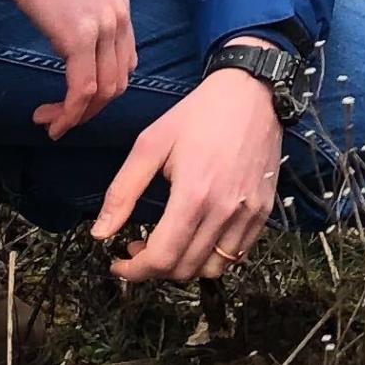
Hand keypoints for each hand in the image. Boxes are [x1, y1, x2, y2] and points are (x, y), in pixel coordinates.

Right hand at [0, 0, 135, 137]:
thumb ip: (79, 11)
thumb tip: (65, 31)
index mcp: (119, 7)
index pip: (125, 63)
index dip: (103, 90)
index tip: (75, 100)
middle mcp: (119, 19)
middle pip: (118, 82)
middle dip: (91, 110)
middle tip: (60, 118)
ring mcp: (102, 28)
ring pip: (103, 92)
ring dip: (77, 116)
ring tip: (50, 122)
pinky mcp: (78, 38)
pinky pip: (82, 89)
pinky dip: (69, 113)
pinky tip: (51, 119)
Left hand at [89, 64, 281, 282]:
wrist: (252, 93)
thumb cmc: (199, 114)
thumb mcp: (151, 144)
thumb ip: (123, 191)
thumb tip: (100, 233)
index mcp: (194, 194)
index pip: (162, 258)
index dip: (134, 271)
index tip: (119, 264)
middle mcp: (224, 210)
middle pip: (184, 269)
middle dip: (153, 269)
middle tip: (138, 248)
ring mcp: (248, 213)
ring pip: (212, 268)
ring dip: (184, 267)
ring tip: (169, 244)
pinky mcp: (264, 211)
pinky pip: (237, 254)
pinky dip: (212, 257)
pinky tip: (197, 236)